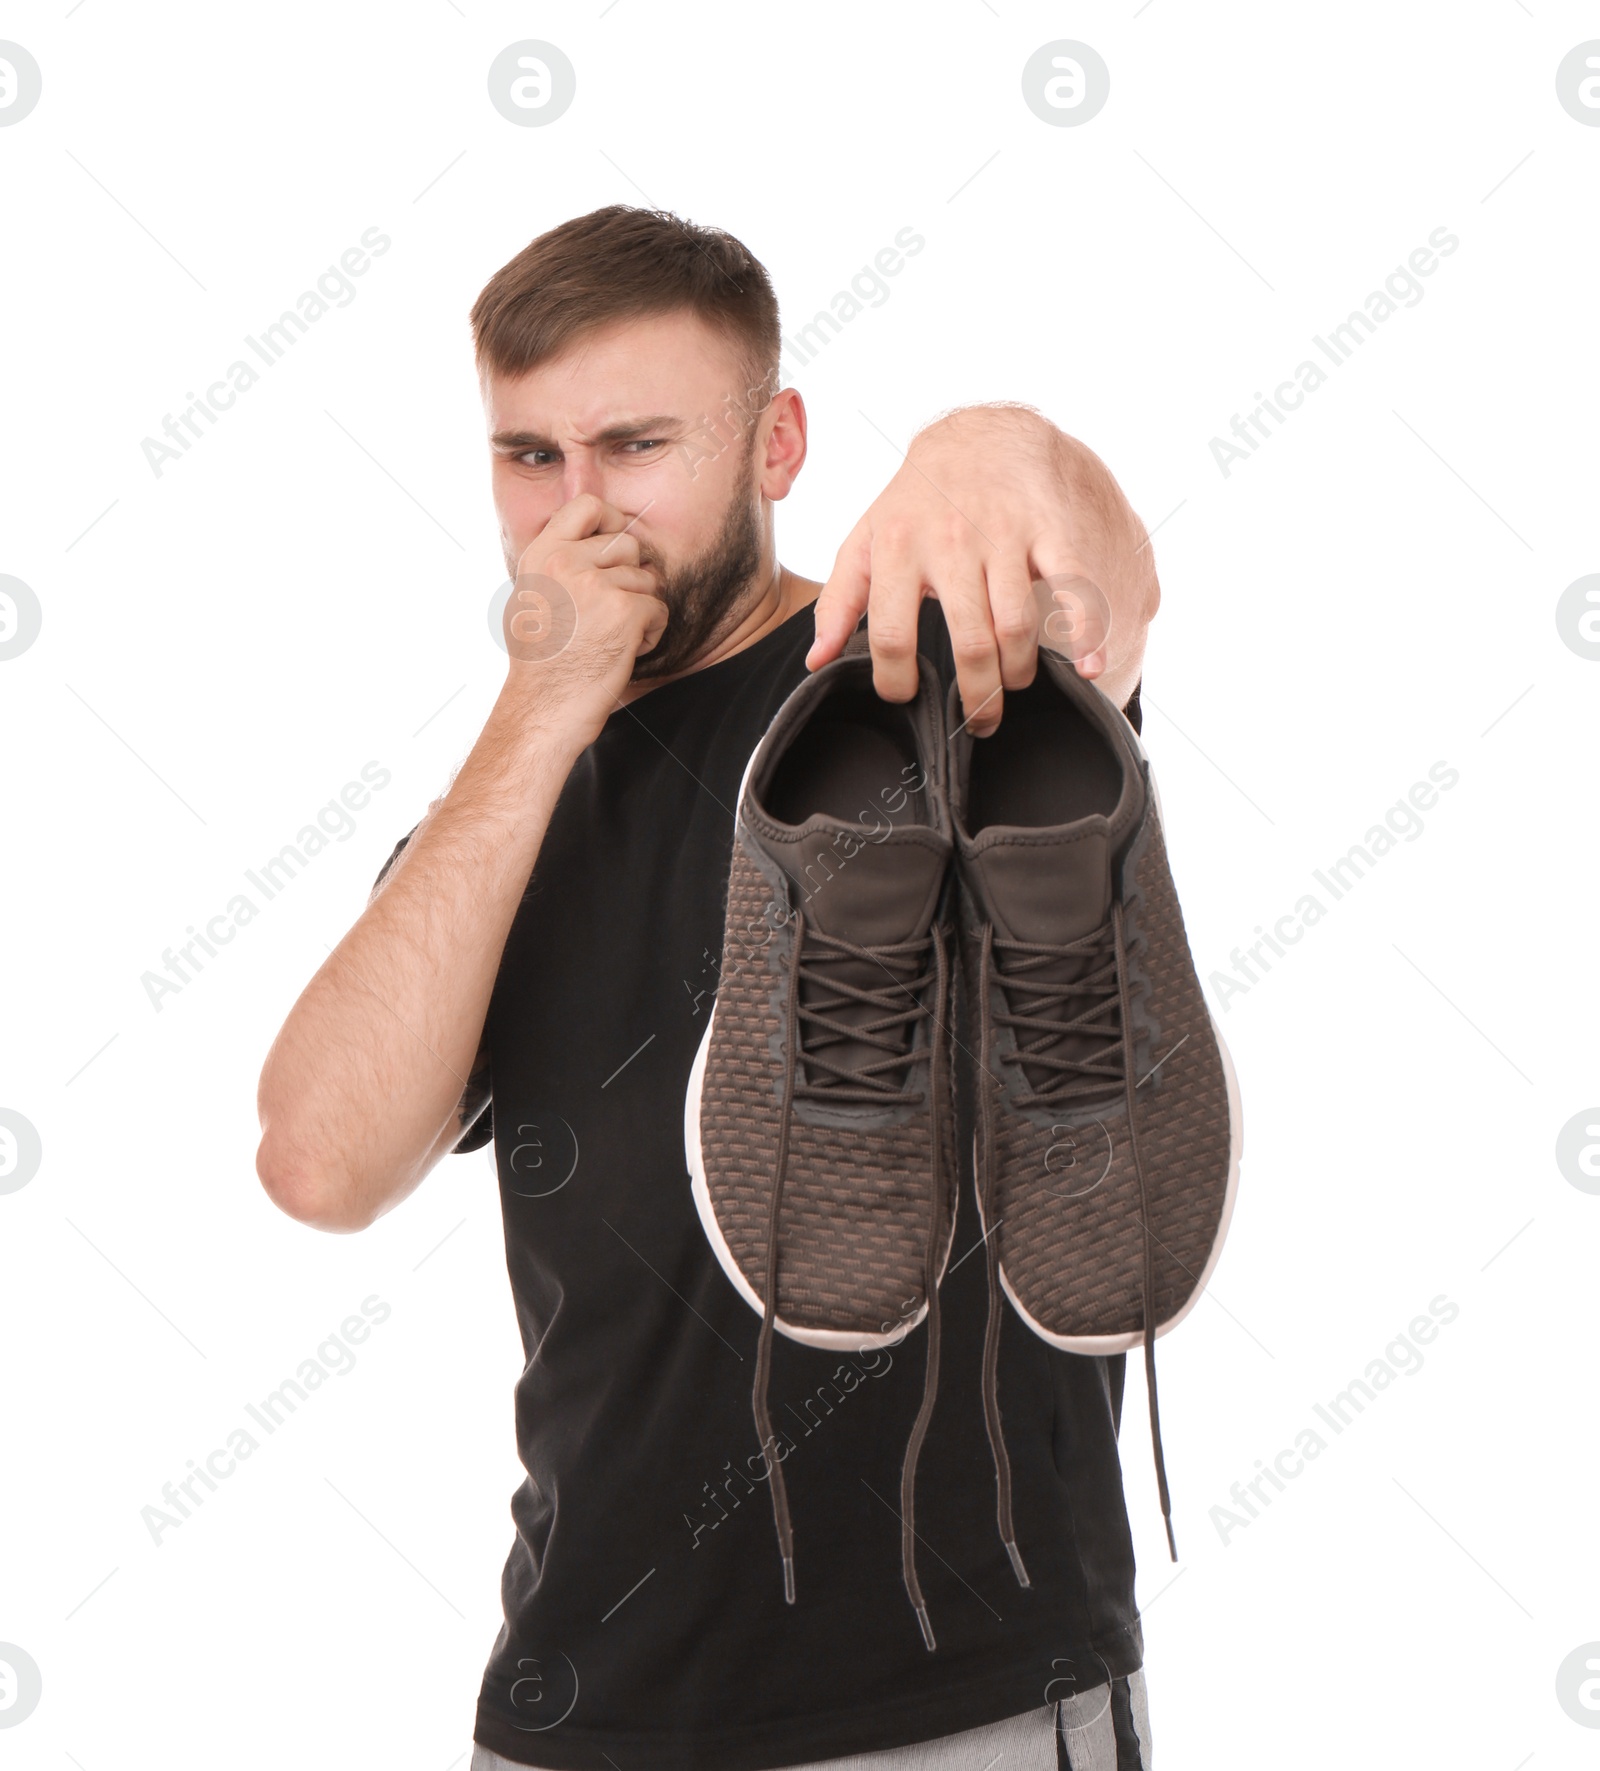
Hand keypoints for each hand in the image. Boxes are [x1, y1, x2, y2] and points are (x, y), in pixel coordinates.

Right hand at [502, 493, 668, 746]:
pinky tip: (624, 650)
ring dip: (641, 609)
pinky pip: (658, 607)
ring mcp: (597, 585)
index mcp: (541, 555)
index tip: (614, 547)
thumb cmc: (539, 663)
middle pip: (628, 545)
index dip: (611, 521)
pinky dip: (651, 632)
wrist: (544, 708)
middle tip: (610, 613)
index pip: (587, 504)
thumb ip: (553, 561)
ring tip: (611, 637)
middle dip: (631, 578)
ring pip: (647, 579)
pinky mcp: (626, 611)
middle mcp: (567, 562)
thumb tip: (579, 531)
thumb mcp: (528, 598)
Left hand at [806, 406, 1159, 734]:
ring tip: (1012, 685)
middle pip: (967, 642)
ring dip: (1017, 672)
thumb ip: (838, 601)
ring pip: (1016, 626)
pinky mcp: (1048, 530)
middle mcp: (951, 543)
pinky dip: (1086, 630)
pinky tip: (1088, 666)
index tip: (904, 694)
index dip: (895, 680)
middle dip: (976, 696)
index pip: (891, 634)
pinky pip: (1073, 585)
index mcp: (898, 549)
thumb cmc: (915, 503)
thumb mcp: (864, 542)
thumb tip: (818, 661)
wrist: (977, 437)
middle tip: (978, 720)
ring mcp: (1004, 536)